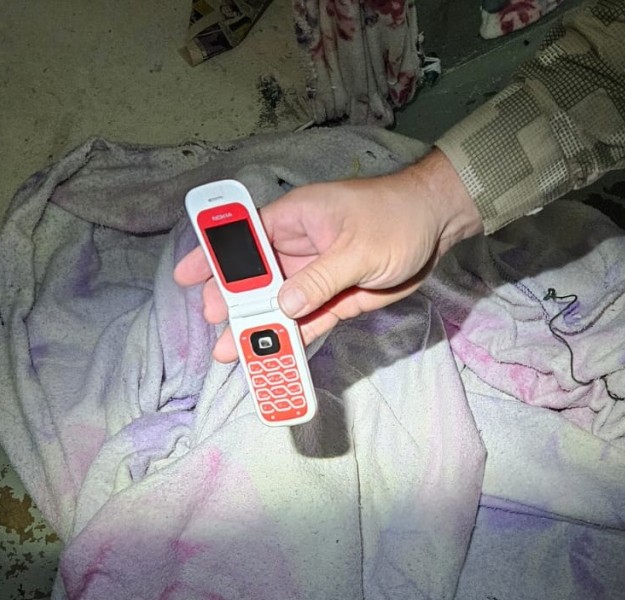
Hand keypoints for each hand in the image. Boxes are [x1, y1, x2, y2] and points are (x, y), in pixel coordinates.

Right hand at [174, 149, 482, 361]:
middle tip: (212, 325)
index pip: (243, 237)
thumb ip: (318, 280)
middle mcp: (298, 247)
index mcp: (294, 219)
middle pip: (255, 278)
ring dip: (258, 328)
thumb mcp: (357, 249)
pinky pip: (308, 320)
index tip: (185, 276)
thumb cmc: (395, 218)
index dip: (212, 256)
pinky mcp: (337, 298)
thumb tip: (282, 305)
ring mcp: (317, 275)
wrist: (438, 225)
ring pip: (278, 305)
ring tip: (233, 353)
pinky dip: (292, 338)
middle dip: (231, 301)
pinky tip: (273, 356)